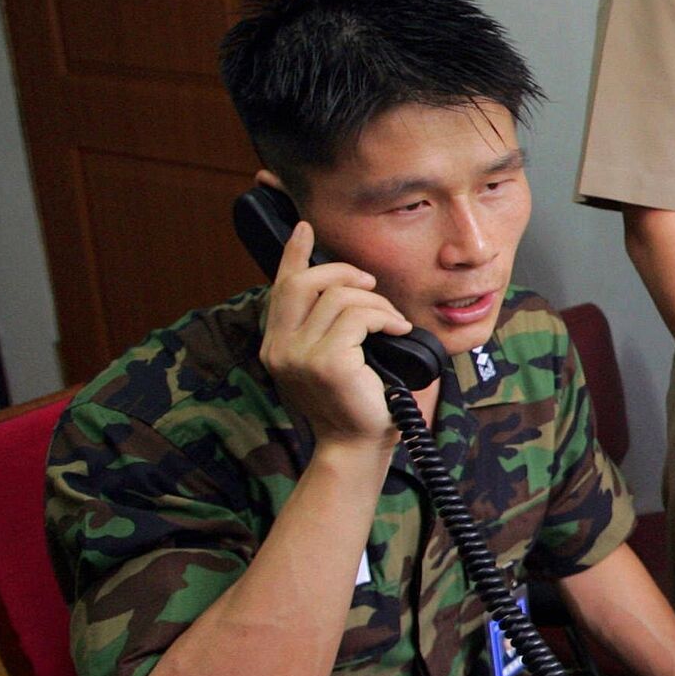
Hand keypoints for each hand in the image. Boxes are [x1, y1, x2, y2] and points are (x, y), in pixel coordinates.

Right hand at [257, 221, 414, 453]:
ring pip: (341, 297)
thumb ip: (329, 327)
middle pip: (306, 282)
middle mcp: (280, 349)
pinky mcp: (327, 362)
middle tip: (371, 285)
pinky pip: (360, 316)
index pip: (281, 288)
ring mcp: (300, 356)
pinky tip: (397, 331)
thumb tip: (353, 286)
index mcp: (278, 345)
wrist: (358, 446)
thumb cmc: (355, 403)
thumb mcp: (334, 359)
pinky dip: (384, 317)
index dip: (293, 255)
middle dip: (344, 272)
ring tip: (391, 322)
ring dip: (376, 303)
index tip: (304, 229)